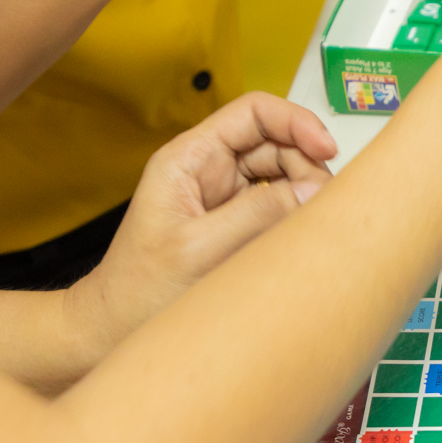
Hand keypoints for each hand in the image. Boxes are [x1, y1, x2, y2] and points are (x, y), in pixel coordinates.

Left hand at [66, 93, 338, 358]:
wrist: (114, 329)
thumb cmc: (140, 289)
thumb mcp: (201, 249)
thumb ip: (258, 214)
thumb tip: (314, 189)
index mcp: (189, 158)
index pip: (253, 113)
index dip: (296, 122)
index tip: (327, 149)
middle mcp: (208, 170)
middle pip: (275, 142)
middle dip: (307, 163)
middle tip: (323, 200)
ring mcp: (224, 197)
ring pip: (282, 174)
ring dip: (305, 190)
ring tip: (313, 221)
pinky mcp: (235, 224)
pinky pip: (278, 205)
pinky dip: (297, 214)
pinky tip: (302, 233)